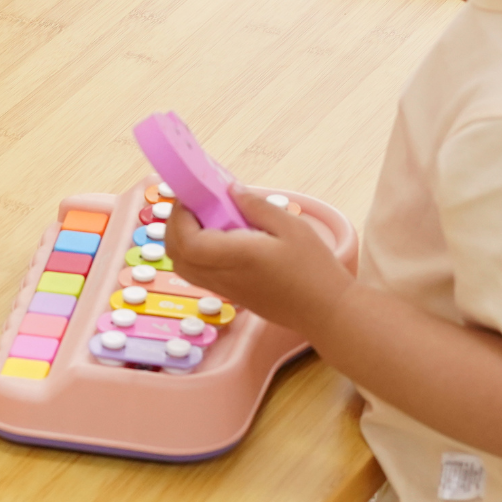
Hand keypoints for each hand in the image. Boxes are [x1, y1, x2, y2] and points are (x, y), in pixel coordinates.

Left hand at [164, 187, 352, 338]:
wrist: (326, 311)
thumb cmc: (314, 269)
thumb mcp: (291, 227)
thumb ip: (256, 206)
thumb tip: (230, 190)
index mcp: (236, 256)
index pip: (187, 240)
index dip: (180, 216)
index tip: (192, 196)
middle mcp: (222, 275)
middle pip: (176, 253)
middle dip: (175, 225)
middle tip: (196, 203)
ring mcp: (224, 288)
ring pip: (183, 265)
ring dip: (182, 239)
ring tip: (205, 218)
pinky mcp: (229, 294)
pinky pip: (197, 273)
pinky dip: (193, 252)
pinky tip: (217, 237)